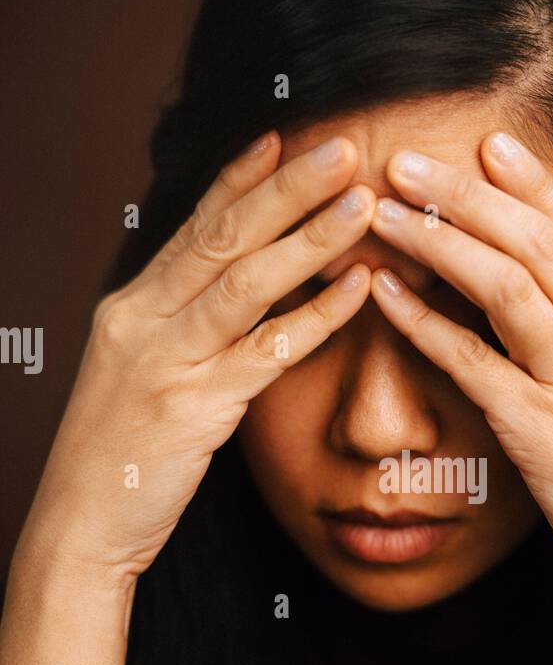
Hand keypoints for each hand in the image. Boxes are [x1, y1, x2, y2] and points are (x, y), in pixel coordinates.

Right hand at [14, 133, 375, 590]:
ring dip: (308, 238)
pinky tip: (357, 289)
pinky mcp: (193, 408)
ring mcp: (166, 361)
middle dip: (286, 188)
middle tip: (342, 149)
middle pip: (222, 237)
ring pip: (245, 282)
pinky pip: (266, 352)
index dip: (239, 180)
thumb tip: (227, 294)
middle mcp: (143, 320)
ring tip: (361, 204)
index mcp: (131, 306)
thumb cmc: (116, 456)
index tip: (282, 138)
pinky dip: (315, 316)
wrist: (79, 525)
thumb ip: (177, 328)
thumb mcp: (135, 374)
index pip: (192, 227)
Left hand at [367, 132, 552, 626]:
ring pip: (507, 286)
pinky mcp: (540, 431)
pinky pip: (474, 363)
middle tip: (409, 161)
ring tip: (385, 210)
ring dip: (439, 240)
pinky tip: (383, 296)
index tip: (491, 144)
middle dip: (469, 194)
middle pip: (537, 243)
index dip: (534, 186)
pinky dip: (424, 323)